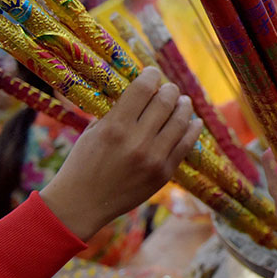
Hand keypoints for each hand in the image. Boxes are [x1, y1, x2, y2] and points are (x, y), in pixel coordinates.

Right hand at [41, 67, 200, 241]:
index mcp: (115, 127)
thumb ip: (117, 111)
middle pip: (165, 101)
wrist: (82, 204)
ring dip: (184, 106)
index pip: (142, 89)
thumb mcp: (93, 131)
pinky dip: (192, 129)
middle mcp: (137, 141)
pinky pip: (186, 144)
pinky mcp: (164, 172)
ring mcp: (153, 158)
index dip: (151, 75)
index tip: (153, 73)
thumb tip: (141, 91)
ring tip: (183, 101)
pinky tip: (194, 122)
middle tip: (169, 88)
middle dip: (169, 90)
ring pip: (181, 120)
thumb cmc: (83, 164)